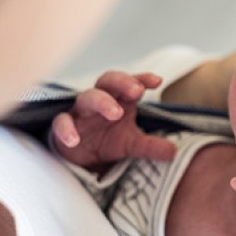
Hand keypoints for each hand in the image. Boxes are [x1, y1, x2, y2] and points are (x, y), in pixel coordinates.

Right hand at [52, 71, 176, 169]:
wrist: (80, 158)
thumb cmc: (107, 140)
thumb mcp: (132, 144)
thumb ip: (151, 146)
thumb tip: (174, 152)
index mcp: (119, 100)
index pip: (131, 83)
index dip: (142, 78)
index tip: (157, 81)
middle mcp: (100, 101)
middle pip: (108, 81)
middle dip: (122, 82)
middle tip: (137, 91)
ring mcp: (80, 112)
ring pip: (87, 97)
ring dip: (101, 101)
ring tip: (116, 113)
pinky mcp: (62, 126)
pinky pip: (61, 122)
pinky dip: (66, 129)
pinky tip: (74, 140)